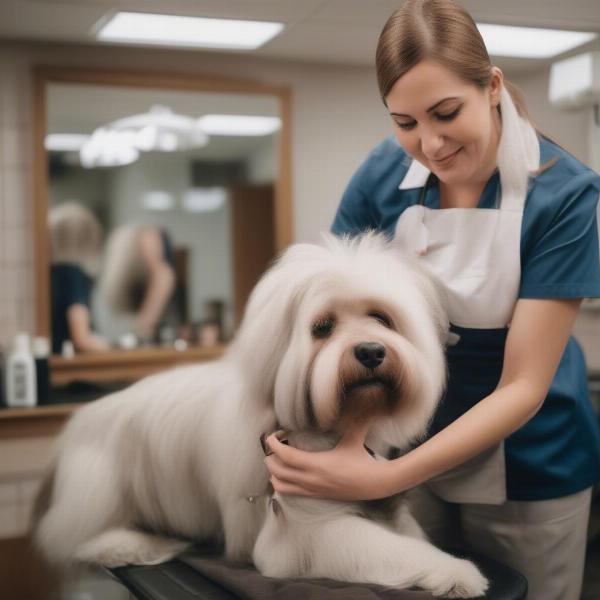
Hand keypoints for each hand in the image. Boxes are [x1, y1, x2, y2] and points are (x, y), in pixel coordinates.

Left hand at [264, 432, 396, 500]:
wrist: (375, 484)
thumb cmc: (364, 461)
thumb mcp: (355, 438)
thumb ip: (353, 419)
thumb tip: (355, 400)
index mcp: (319, 464)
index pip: (287, 456)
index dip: (274, 446)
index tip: (270, 436)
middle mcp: (312, 479)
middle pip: (278, 472)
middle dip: (270, 458)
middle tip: (272, 446)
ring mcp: (313, 489)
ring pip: (281, 485)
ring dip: (274, 473)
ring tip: (276, 460)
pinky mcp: (316, 495)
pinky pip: (290, 492)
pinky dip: (282, 484)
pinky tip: (285, 474)